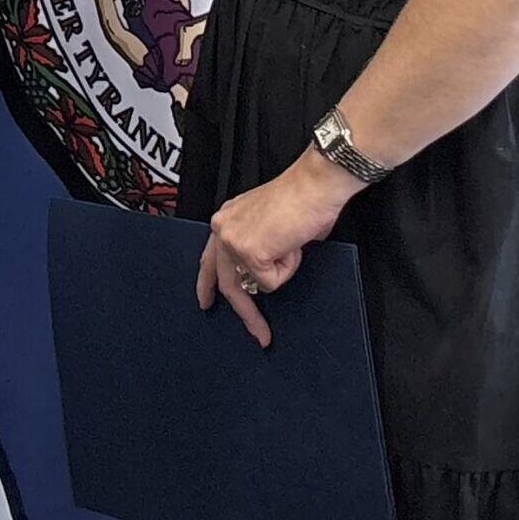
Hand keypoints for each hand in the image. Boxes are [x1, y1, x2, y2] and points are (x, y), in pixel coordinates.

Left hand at [197, 150, 354, 347]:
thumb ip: (257, 245)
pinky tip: (291, 243)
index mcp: (227, 219)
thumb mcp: (267, 223)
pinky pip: (272, 282)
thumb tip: (264, 272)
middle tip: (259, 333)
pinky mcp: (250, 254)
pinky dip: (288, 267)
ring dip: (281, 270)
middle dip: (245, 311)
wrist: (313, 186)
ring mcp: (233, 242)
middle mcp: (223, 228)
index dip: (208, 283)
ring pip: (257, 283)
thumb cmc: (300, 200)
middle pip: (226, 282)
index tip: (206, 301)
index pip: (211, 258)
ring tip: (291, 243)